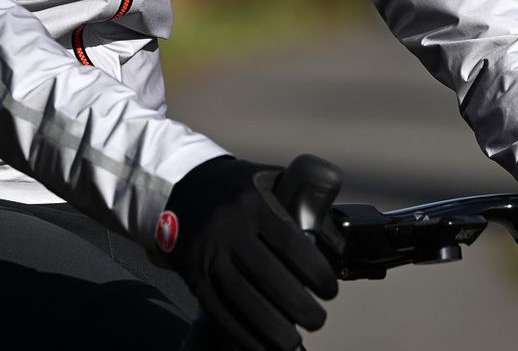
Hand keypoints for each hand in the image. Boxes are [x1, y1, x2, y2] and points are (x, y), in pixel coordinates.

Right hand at [160, 155, 338, 350]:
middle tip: (317, 319)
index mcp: (252, 203)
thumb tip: (335, 244)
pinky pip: (220, 311)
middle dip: (299, 307)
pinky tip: (262, 343)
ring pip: (243, 299)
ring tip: (292, 340)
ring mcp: (208, 253)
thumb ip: (302, 206)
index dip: (315, 272)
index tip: (329, 290)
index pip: (290, 243)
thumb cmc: (237, 189)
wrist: (182, 188)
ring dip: (273, 328)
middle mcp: (228, 227)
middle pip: (268, 277)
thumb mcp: (269, 182)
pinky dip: (243, 333)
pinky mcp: (193, 274)